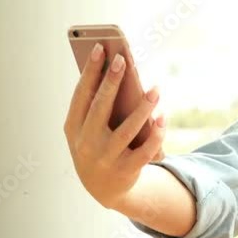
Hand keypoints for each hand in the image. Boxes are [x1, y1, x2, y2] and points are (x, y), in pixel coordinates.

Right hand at [63, 44, 166, 209]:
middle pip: (100, 108)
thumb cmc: (97, 146)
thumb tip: (118, 74)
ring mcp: (105, 159)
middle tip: (122, 58)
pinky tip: (163, 116)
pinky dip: (156, 133)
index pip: (81, 95)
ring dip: (143, 108)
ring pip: (127, 130)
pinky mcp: (126, 171)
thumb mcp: (88, 130)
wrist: (104, 189)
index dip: (90, 71)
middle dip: (111, 82)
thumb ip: (98, 106)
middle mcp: (86, 144)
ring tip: (156, 88)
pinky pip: (145, 150)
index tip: (100, 48)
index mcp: (73, 128)